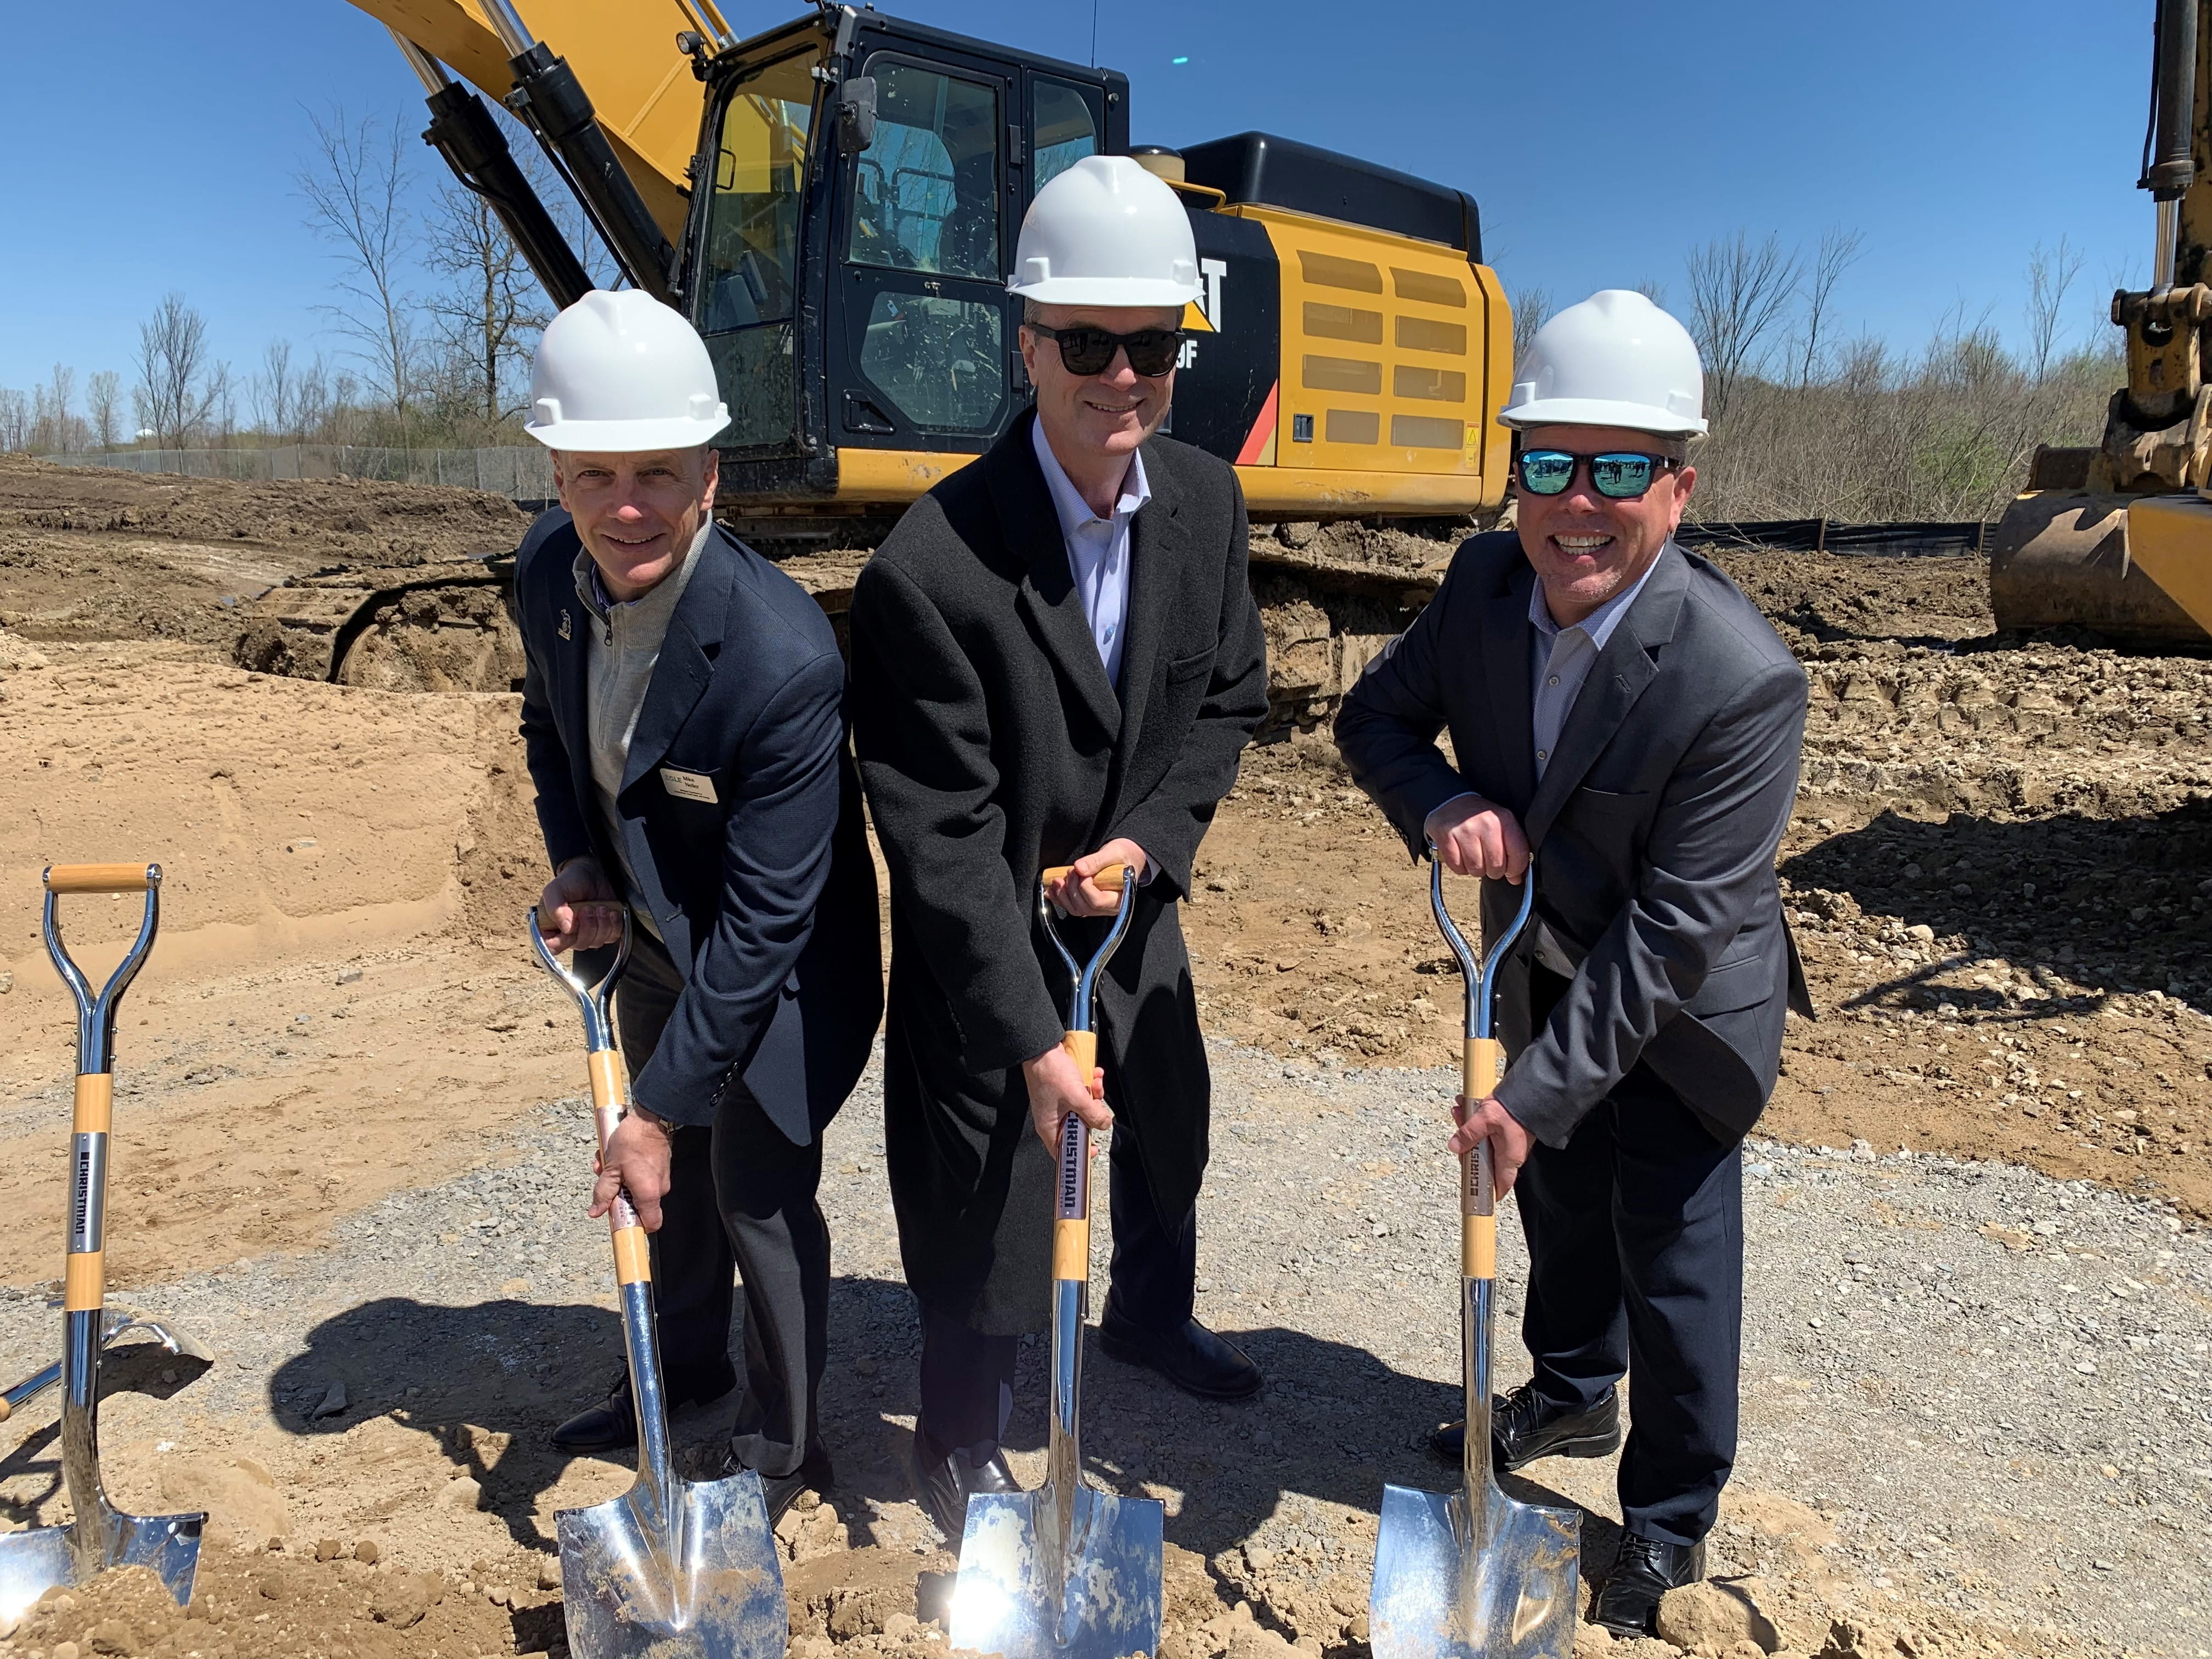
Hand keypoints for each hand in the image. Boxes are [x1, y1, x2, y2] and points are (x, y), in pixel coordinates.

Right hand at [539, 857, 625, 952]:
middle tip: (588, 907)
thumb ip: (554, 907)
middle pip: (579, 945)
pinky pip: (612, 936)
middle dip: (587, 926)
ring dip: (601, 923)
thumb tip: (566, 928)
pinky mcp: (606, 930)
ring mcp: (589, 933)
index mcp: (551, 927)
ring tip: (599, 906)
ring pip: (597, 942)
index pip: (553, 947)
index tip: (570, 926)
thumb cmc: (571, 880)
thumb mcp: (556, 889)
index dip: (563, 941)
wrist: (593, 871)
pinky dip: (614, 924)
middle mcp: (569, 934)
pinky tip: (611, 911)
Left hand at [590, 1107, 674, 1230]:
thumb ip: (603, 1193)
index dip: (635, 1225)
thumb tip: (596, 1211)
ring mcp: (661, 1177)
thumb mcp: (611, 1168)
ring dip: (620, 1179)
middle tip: (606, 1178)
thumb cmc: (632, 1140)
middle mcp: (659, 1188)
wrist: (650, 1118)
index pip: (650, 1224)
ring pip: (637, 1188)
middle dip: (618, 1194)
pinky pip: (642, 1177)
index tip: (620, 1218)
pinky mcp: (660, 1167)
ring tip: (608, 1162)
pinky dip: (629, 1171)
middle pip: (637, 1204)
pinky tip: (617, 1156)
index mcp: (648, 1193)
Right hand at [1022, 1042, 1109, 1152]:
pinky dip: (1090, 1087)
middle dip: (1092, 1115)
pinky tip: (1094, 1075)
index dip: (1079, 1152)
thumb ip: (1093, 1114)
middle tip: (1096, 1105)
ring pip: (1082, 1110)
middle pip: (1078, 1127)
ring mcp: (1058, 1104)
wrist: (1043, 1048)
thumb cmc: (1051, 1073)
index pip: (1062, 1151)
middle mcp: (1052, 1118)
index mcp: (1049, 1126)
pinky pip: (1081, 1096)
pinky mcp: (1063, 1092)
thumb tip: (1105, 1124)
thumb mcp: (1077, 1097)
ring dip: (1093, 1097)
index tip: (1093, 1149)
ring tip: (1095, 1084)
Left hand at [1046, 838, 1147, 917]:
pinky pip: (1073, 906)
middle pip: (1085, 907)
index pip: (1097, 901)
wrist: (1129, 856)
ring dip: (1063, 896)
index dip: (1085, 887)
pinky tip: (1052, 890)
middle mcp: (1109, 906)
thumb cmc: (1127, 855)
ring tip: (1058, 880)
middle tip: (1070, 871)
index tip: (1082, 871)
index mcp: (1120, 897)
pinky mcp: (1089, 902)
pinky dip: (1059, 899)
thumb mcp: (1115, 852)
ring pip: (1077, 910)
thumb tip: (1079, 868)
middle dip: (1072, 889)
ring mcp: (1099, 906)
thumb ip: (1097, 860)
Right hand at [1425, 795, 1529, 883]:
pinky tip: (1461, 854)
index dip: (1516, 869)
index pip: (1518, 855)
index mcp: (1504, 819)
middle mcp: (1486, 824)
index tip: (1511, 870)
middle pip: (1496, 867)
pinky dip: (1460, 867)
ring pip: (1476, 870)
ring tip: (1473, 855)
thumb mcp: (1502, 825)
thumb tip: (1516, 879)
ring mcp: (1465, 830)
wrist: (1450, 801)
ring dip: (1475, 869)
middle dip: (1493, 870)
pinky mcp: (1446, 837)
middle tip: (1488, 860)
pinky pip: (1458, 867)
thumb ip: (1513, 850)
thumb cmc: (1479, 817)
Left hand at [1450, 1094, 1535, 1197]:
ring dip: (1468, 1128)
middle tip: (1457, 1136)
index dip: (1488, 1192)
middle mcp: (1508, 1153)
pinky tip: (1465, 1104)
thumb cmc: (1514, 1108)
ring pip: (1482, 1141)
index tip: (1473, 1192)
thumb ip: (1469, 1134)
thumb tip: (1454, 1147)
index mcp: (1508, 1158)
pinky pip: (1486, 1128)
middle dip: (1467, 1147)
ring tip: (1459, 1111)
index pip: (1500, 1185)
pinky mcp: (1505, 1128)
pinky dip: (1475, 1119)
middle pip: (1483, 1160)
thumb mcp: (1486, 1120)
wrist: (1531, 1090)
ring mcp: (1507, 1140)